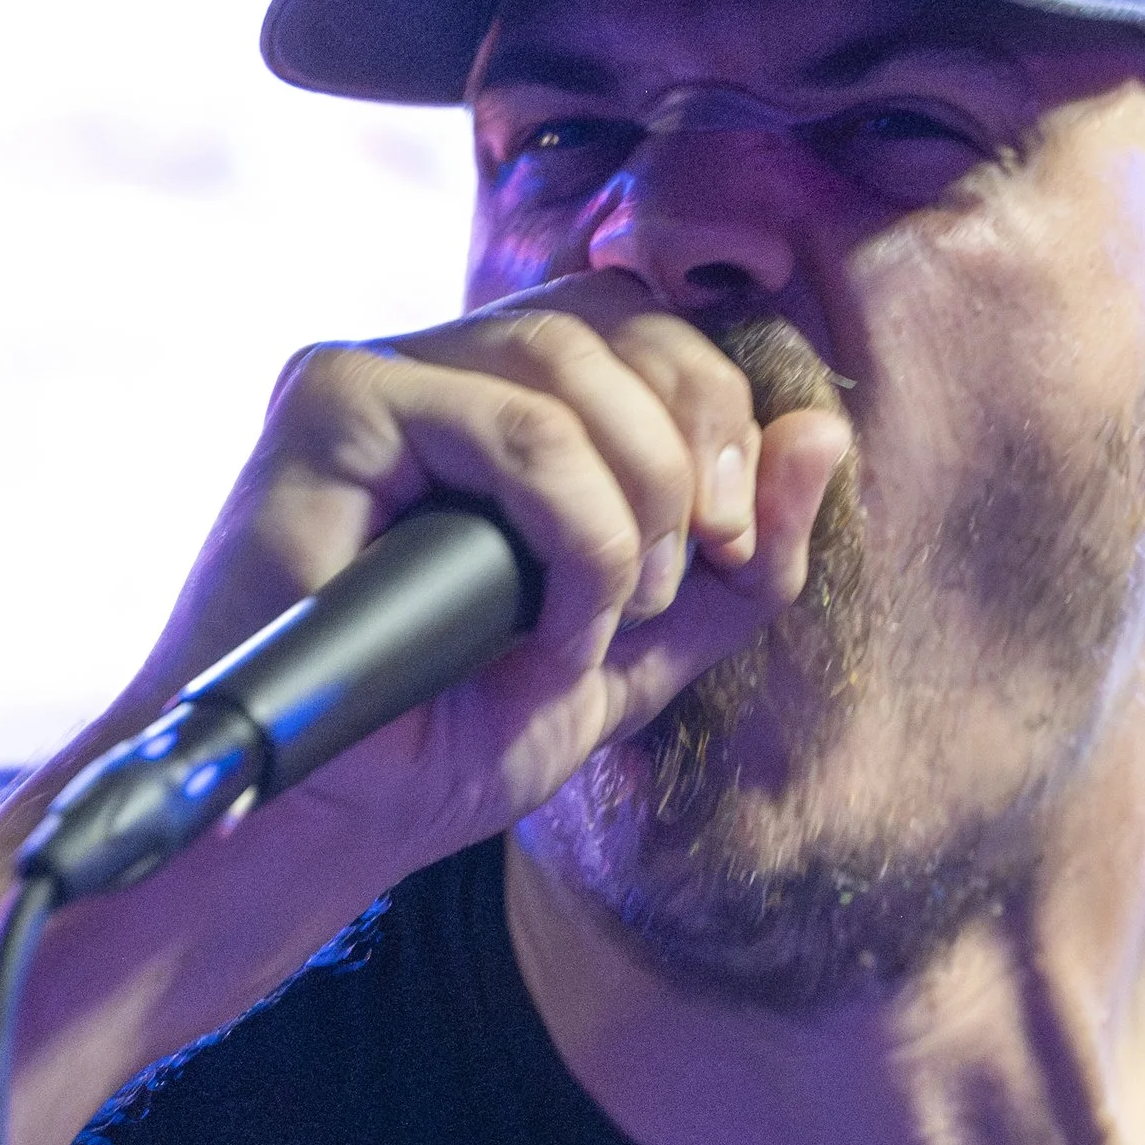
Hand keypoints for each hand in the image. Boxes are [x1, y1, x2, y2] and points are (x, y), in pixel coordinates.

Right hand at [122, 270, 850, 895]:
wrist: (318, 823)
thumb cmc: (444, 737)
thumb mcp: (638, 651)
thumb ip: (738, 559)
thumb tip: (827, 428)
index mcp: (505, 397)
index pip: (652, 329)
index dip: (727, 419)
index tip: (735, 551)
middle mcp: (438, 362)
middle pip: (624, 321)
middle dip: (701, 451)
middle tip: (695, 575)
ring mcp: (377, 373)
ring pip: (569, 364)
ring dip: (637, 507)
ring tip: (607, 621)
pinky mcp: (328, 408)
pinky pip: (510, 429)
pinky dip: (573, 536)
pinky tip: (550, 631)